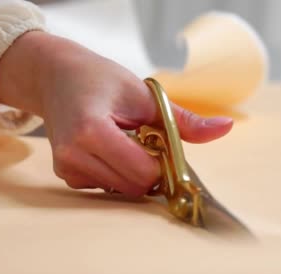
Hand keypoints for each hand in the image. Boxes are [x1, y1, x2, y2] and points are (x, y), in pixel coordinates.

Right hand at [0, 31, 232, 196]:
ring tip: (125, 141)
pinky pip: (105, 187)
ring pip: (121, 191)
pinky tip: (110, 149)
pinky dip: (116, 173)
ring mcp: (66, 168)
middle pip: (134, 187)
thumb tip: (225, 127)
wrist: (55, 76)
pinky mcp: (65, 175)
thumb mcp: (144, 93)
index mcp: (92, 131)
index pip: (143, 172)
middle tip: (146, 140)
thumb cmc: (98, 78)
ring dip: (133, 172)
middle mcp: (73, 155)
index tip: (163, 142)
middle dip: (150, 170)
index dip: (162, 162)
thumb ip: (183, 120)